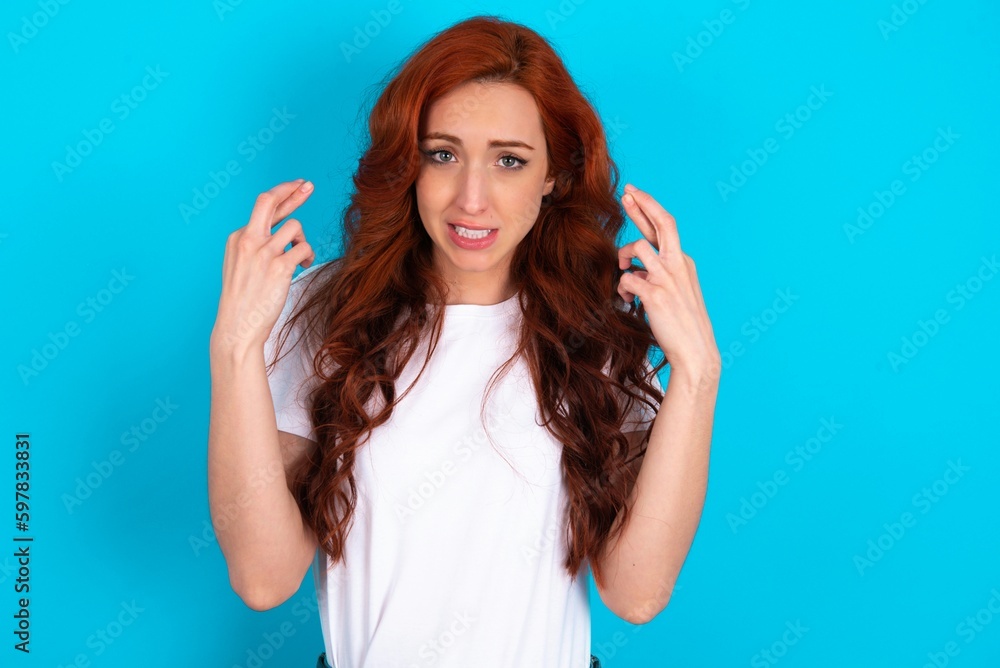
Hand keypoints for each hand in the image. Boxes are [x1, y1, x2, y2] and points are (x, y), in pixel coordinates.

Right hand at [210, 179, 315, 356]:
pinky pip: (304, 249)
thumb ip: (257, 244)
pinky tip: (302, 266)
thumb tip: (284, 229)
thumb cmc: (243, 299)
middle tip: (308, 185)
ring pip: (295, 226)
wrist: (238, 326)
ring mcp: (263, 253)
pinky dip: (308, 256)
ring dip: (303, 240)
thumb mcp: (241, 264)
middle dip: (292, 191)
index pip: (263, 206)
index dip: (284, 194)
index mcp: (237, 237)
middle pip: (270, 200)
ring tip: (299, 258)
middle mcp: (248, 240)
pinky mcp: (279, 267)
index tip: (299, 186)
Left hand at [617, 183, 720, 380]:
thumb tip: (634, 265)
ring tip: (623, 270)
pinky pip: (627, 279)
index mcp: (683, 261)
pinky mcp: (655, 293)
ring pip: (637, 248)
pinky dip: (623, 290)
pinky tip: (628, 301)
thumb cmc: (682, 324)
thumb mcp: (676, 291)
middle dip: (641, 203)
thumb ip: (657, 273)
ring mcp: (667, 277)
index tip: (633, 193)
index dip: (648, 207)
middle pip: (661, 222)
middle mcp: (677, 264)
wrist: (696, 352)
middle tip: (625, 191)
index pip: (666, 225)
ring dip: (623, 257)